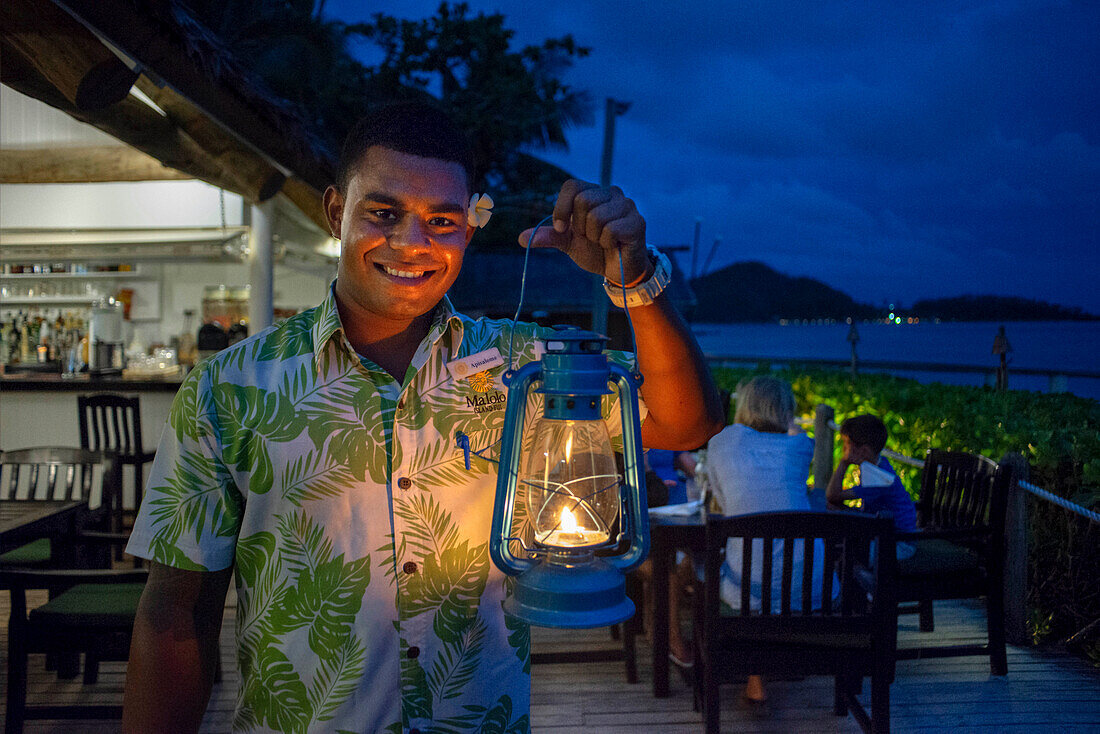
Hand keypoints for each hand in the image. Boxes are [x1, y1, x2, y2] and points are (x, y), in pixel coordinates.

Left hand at [518, 179, 649, 284]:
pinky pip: (611, 230)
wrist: (618, 272)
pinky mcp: (637, 222)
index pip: (572, 186)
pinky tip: (614, 245)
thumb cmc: (595, 252)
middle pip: (583, 200)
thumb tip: (521, 238)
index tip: (561, 228)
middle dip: (580, 226)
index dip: (561, 208)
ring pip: (596, 217)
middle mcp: (612, 193)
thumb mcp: (568, 243)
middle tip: (589, 237)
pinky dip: (607, 243)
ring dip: (594, 237)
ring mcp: (627, 206)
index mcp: (593, 193)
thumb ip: (548, 236)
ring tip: (603, 242)